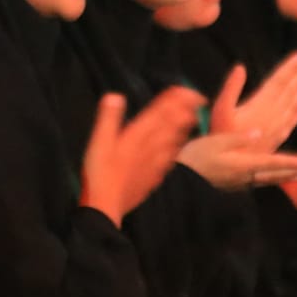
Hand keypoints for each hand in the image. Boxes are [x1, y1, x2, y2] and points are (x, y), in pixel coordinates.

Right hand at [79, 87, 204, 225]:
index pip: (160, 113)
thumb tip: (115, 97)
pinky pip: (170, 158)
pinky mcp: (154, 177)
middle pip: (172, 125)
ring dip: (184, 127)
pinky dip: (176, 148)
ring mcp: (155, 163)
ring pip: (174, 140)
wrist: (107, 206)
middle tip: (198, 99)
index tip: (186, 90)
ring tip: (193, 118)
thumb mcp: (98, 141)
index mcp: (137, 135)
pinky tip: (177, 147)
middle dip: (185, 110)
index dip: (174, 100)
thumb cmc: (100, 173)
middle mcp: (150, 147)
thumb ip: (108, 117)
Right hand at [178, 130, 296, 190]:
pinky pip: (258, 181)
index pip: (272, 164)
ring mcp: (239, 182)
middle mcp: (244, 176)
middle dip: (292, 171)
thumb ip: (237, 139)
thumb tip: (257, 132)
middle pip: (275, 175)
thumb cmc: (194, 158)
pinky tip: (272, 177)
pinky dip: (271, 178)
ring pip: (268, 180)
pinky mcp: (234, 183)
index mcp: (242, 164)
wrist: (181, 179)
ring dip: (285, 176)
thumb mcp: (214, 142)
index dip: (291, 163)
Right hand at [212, 53, 296, 152]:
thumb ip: (231, 89)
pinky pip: (292, 122)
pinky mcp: (274, 139)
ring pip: (294, 105)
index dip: (290, 68)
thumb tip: (240, 67)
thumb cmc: (218, 138)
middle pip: (290, 91)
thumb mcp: (219, 111)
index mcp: (260, 107)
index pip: (279, 83)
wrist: (225, 169)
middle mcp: (272, 117)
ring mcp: (276, 129)